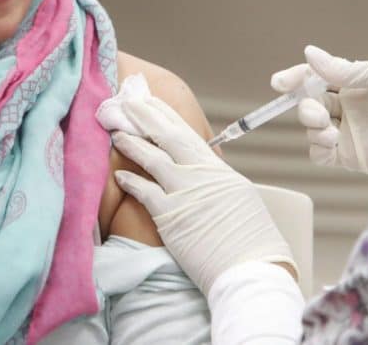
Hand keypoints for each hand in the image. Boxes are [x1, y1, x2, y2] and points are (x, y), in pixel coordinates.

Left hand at [99, 96, 295, 295]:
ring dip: (131, 143)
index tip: (150, 101)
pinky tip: (119, 174)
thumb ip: (217, 180)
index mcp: (217, 169)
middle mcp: (199, 174)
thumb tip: (205, 172)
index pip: (186, 133)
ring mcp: (184, 193)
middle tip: (126, 101)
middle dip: (145, 116)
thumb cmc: (251, 238)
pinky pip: (143, 192)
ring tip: (115, 132)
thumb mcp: (238, 197)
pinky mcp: (170, 216)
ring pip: (151, 158)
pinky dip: (130, 181)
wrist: (251, 266)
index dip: (165, 115)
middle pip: (167, 136)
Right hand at [272, 45, 367, 177]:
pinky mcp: (352, 157)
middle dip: (303, 104)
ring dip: (310, 125)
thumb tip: (309, 53)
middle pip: (308, 102)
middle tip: (317, 110)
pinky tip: (331, 141)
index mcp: (355, 83)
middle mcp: (348, 107)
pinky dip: (316, 146)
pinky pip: (319, 153)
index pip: (316, 77)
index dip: (295, 78)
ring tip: (329, 128)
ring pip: (310, 127)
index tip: (280, 83)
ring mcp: (349, 133)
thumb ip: (345, 69)